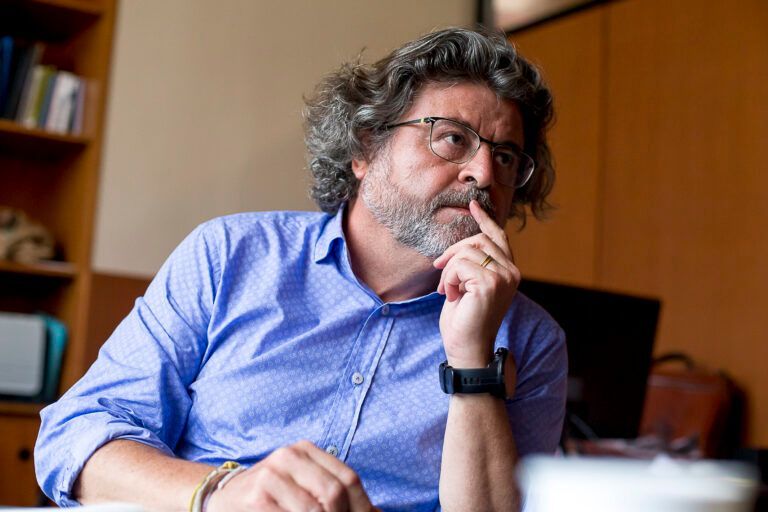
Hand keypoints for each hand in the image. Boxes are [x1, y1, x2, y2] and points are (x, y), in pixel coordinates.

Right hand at [207, 440, 376, 511]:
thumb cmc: (270, 495)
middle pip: (334, 493)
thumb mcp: (301, 484)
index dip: (363, 506)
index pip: (348, 479)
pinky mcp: (258, 497)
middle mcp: (289, 455)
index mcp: (305, 450)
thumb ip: (334, 492)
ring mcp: (271, 474)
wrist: (222, 498)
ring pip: (315, 509)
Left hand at [433, 200, 520, 368]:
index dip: (485, 219)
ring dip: (449, 270)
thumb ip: (472, 265)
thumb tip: (462, 245)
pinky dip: (449, 279)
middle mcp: (512, 272)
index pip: (498, 237)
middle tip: (438, 268)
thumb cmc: (464, 320)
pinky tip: (452, 296)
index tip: (472, 205)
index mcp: (509, 271)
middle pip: (478, 240)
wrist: (466, 348)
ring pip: (467, 251)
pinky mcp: (490, 283)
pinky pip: (459, 265)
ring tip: (449, 290)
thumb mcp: (469, 286)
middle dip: (453, 251)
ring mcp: (504, 277)